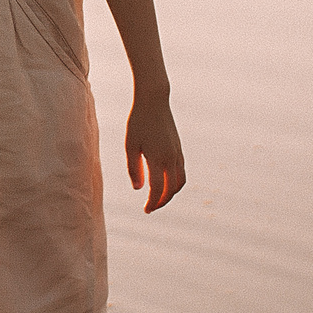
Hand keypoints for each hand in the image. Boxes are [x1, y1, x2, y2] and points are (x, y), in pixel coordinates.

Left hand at [126, 94, 184, 213]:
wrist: (154, 101)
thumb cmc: (138, 122)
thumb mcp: (130, 145)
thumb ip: (134, 168)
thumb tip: (138, 189)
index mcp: (157, 158)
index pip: (157, 189)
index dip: (152, 202)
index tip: (146, 210)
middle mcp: (170, 158)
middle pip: (171, 189)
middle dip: (162, 202)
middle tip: (151, 208)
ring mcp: (177, 153)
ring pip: (179, 182)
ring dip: (170, 194)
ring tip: (158, 198)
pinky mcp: (179, 149)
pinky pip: (181, 172)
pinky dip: (176, 183)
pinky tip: (165, 183)